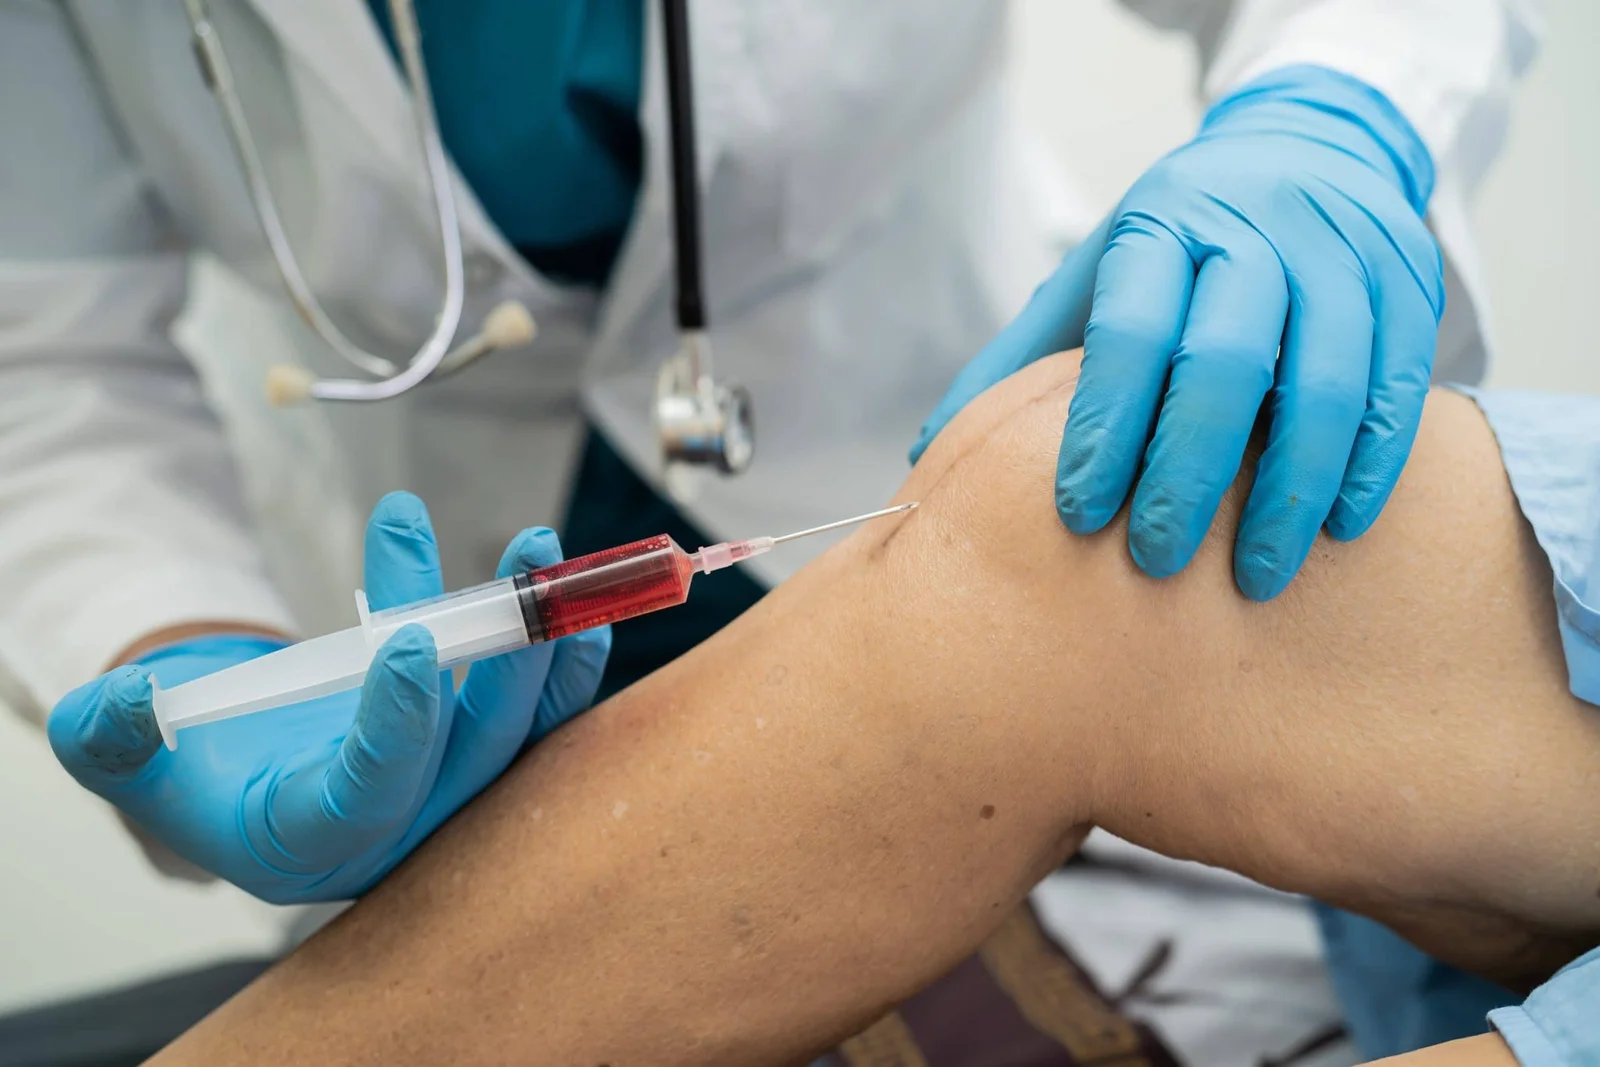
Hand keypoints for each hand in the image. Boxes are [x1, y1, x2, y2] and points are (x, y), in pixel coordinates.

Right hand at [47, 492, 609, 902]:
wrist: (229, 758)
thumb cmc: (176, 754)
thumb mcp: (114, 745)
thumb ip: (110, 733)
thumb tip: (140, 698)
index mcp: (299, 843)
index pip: (363, 799)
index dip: (392, 728)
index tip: (407, 640)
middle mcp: (388, 834)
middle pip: (465, 761)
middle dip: (499, 665)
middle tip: (517, 572)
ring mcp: (438, 799)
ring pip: (514, 737)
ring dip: (539, 648)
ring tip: (539, 551)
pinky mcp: (468, 761)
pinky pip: (533, 723)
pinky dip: (556, 668)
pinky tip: (573, 610)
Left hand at [913, 65, 1444, 599]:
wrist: (1313, 147)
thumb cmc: (1185, 234)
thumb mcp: (1098, 271)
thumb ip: (1024, 356)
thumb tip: (931, 450)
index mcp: (1163, 227)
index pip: (1129, 333)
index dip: (1105, 425)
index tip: (1081, 513)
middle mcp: (1255, 233)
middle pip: (1224, 362)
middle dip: (1188, 472)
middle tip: (1160, 560)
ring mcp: (1342, 255)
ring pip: (1323, 381)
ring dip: (1290, 489)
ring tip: (1257, 575)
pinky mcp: (1410, 285)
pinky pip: (1397, 385)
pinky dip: (1368, 463)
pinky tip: (1337, 526)